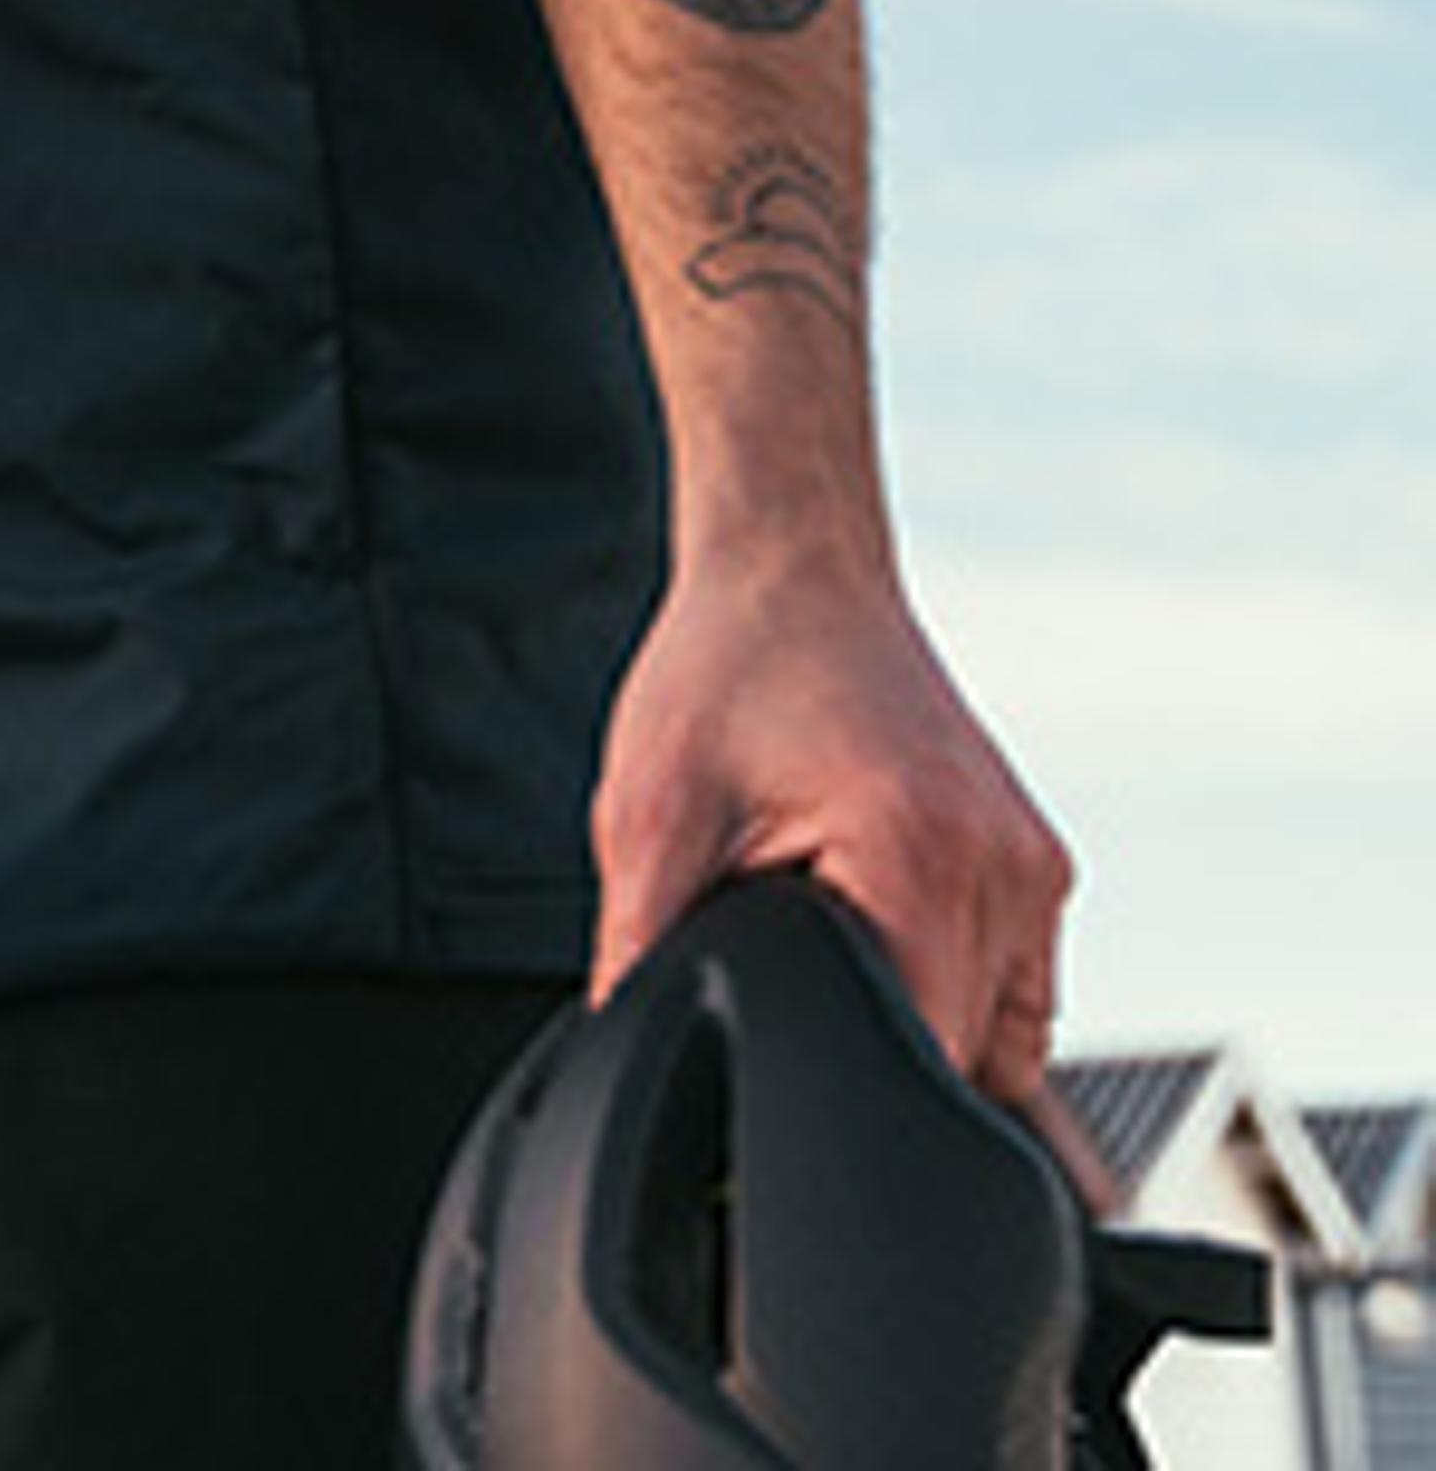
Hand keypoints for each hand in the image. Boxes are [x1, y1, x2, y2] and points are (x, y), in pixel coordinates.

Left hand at [591, 542, 1073, 1102]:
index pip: (920, 1062)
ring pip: (1000, 1034)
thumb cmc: (725, 667)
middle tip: (791, 964)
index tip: (786, 1059)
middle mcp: (1003, 868)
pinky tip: (879, 927)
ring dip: (918, 1019)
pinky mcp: (1034, 861)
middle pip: (964, 1060)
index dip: (842, 1088)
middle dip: (870, 1049)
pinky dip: (950, 986)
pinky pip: (1012, 985)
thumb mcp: (648, 814)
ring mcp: (1032, 866)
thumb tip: (625, 1044)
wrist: (791, 571)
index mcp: (919, 855)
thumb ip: (639, 946)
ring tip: (836, 928)